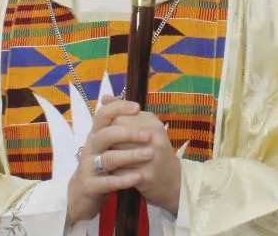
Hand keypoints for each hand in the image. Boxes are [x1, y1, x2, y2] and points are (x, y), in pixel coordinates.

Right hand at [65, 98, 153, 225]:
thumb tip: (123, 101)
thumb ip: (116, 125)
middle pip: (106, 134)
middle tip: (149, 135)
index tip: (137, 107)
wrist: (81, 195)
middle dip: (128, 133)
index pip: (103, 115)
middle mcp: (91, 147)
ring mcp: (88, 167)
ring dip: (130, 155)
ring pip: (108, 158)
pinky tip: (139, 176)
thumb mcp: (107, 145)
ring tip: (149, 155)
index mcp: (96, 134)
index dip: (118, 108)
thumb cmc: (100, 166)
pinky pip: (107, 182)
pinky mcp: (90, 186)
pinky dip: (123, 179)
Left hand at [104, 97, 181, 214]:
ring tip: (106, 158)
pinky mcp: (146, 175)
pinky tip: (112, 172)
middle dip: (107, 142)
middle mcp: (152, 137)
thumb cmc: (154, 150)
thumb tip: (104, 98)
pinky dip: (113, 173)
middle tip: (104, 147)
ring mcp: (150, 157)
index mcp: (151, 121)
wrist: (173, 180)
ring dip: (107, 157)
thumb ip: (124, 113)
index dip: (108, 125)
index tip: (106, 132)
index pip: (118, 116)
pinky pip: (120, 172)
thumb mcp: (144, 127)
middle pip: (115, 134)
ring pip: (116, 153)